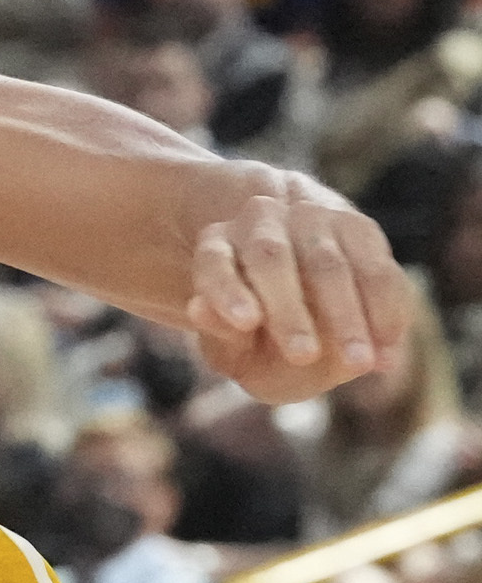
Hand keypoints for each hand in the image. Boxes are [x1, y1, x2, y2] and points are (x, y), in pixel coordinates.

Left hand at [188, 179, 411, 403]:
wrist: (309, 304)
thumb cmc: (258, 336)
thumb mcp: (232, 347)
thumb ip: (221, 334)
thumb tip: (198, 310)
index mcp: (216, 247)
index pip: (214, 264)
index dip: (227, 291)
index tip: (244, 322)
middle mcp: (259, 223)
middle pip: (270, 258)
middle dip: (289, 312)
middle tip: (304, 357)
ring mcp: (310, 218)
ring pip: (328, 264)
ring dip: (347, 316)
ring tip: (358, 364)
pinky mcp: (358, 229)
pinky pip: (377, 271)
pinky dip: (385, 314)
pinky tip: (386, 355)